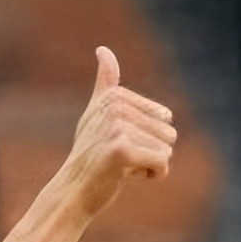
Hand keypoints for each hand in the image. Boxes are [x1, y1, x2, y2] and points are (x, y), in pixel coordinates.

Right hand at [61, 46, 178, 217]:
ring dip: (151, 164)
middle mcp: (115, 107)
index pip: (164, 117)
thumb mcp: (96, 115)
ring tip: (122, 167)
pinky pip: (163, 162)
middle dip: (151, 152)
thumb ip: (105, 83)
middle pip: (169, 132)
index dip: (148, 137)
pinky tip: (129, 177)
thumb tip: (103, 49)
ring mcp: (117, 128)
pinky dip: (155, 175)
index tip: (119, 144)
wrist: (72, 192)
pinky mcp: (121, 151)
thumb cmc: (88, 156)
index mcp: (114, 97)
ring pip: (167, 148)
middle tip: (121, 160)